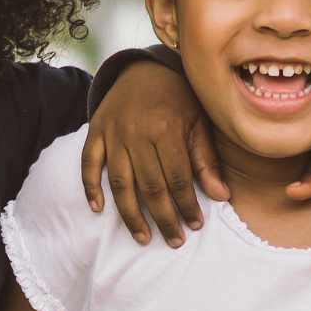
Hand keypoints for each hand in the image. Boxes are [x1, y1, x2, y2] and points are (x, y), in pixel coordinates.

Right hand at [81, 61, 228, 245]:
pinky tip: (98, 209)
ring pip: (119, 182)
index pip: (178, 178)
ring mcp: (113, 133)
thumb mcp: (198, 123)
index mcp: (166, 129)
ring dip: (130, 214)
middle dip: (164, 218)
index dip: (187, 205)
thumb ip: (207, 160)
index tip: (196, 225)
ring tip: (143, 237)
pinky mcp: (95, 132)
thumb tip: (222, 197)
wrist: (144, 69)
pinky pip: (88, 163)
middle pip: (150, 186)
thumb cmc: (178, 99)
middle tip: (174, 241)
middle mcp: (137, 133)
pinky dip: (90, 187)